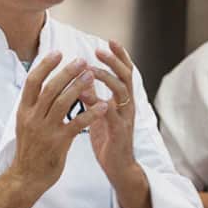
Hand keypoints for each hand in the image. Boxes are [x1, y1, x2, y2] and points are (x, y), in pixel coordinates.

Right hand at [8, 51, 108, 196]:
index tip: (58, 53)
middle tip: (81, 61)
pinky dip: (90, 113)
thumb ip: (33, 103)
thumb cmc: (29, 147)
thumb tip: (41, 82)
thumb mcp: (24, 122)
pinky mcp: (59, 143)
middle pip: (50, 88)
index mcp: (24, 110)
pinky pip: (77, 124)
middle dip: (66, 72)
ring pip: (63, 103)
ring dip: (78, 87)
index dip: (45, 66)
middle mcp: (33, 117)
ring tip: (91, 75)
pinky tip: (103, 105)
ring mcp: (45, 130)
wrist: (26, 176)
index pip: (32, 81)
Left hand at [81, 40, 136, 184]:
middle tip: (100, 49)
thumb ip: (92, 94)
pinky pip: (112, 115)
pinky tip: (89, 95)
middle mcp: (126, 105)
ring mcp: (125, 117)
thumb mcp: (98, 111)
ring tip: (91, 69)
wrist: (117, 166)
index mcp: (121, 98)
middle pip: (126, 76)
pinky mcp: (119, 132)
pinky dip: (101, 104)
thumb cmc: (108, 137)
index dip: (119, 56)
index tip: (109, 40)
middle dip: (114, 60)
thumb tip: (81, 76)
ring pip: (122, 92)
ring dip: (107, 78)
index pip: (123, 72)